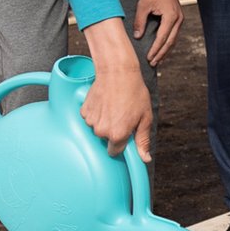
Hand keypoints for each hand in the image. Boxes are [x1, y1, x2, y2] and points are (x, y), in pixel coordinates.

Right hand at [83, 20, 154, 157]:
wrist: (117, 72)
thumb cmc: (134, 93)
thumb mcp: (145, 117)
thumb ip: (143, 140)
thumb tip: (145, 159)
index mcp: (117, 135)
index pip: (114, 152)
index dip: (121, 144)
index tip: (125, 135)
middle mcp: (101, 131)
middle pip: (106, 140)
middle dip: (113, 131)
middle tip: (122, 115)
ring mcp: (91, 121)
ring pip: (97, 129)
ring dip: (104, 122)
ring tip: (114, 106)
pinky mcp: (84, 111)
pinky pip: (90, 119)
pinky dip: (97, 113)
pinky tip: (105, 103)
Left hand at [132, 0, 183, 66]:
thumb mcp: (143, 5)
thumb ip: (140, 21)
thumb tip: (137, 36)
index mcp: (170, 17)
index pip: (162, 38)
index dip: (155, 49)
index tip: (149, 57)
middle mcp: (178, 20)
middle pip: (170, 42)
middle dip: (161, 54)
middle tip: (153, 63)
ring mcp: (179, 20)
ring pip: (173, 39)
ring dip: (165, 50)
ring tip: (157, 59)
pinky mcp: (177, 18)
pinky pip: (173, 34)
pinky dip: (168, 42)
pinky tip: (161, 47)